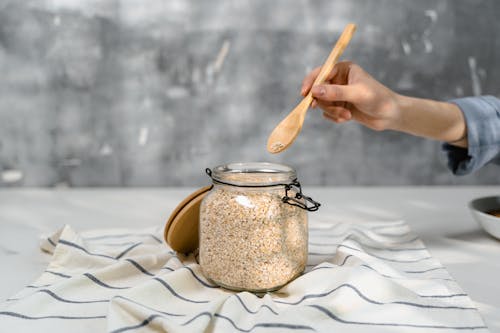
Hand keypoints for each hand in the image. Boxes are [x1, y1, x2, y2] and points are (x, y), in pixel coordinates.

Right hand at [300, 61, 466, 146]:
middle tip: (331, 110)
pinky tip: (346, 118)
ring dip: (332, 111)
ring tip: (346, 116)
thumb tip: (314, 91)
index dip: (311, 82)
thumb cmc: (378, 99)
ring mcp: (338, 93)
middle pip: (318, 90)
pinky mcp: (339, 106)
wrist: (390, 115)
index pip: (321, 72)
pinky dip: (334, 117)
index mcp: (344, 69)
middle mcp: (339, 80)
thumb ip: (335, 92)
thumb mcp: (357, 94)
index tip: (305, 94)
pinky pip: (327, 112)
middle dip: (325, 102)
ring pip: (322, 103)